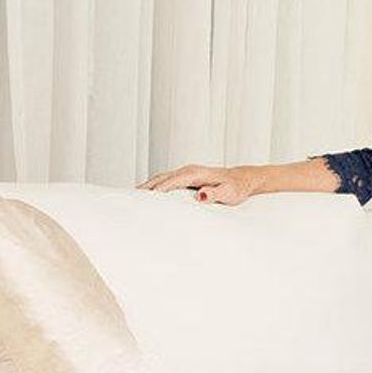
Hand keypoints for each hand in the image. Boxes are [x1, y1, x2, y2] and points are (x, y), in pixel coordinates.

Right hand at [136, 164, 261, 205]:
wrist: (243, 179)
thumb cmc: (236, 188)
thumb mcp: (229, 193)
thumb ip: (215, 193)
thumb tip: (200, 195)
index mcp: (195, 174)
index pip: (170, 182)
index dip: (155, 191)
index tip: (141, 201)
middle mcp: (188, 171)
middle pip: (160, 179)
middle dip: (144, 189)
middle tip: (128, 202)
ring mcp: (186, 173)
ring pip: (160, 179)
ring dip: (146, 187)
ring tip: (130, 200)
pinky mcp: (186, 177)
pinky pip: (165, 181)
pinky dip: (154, 187)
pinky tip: (146, 196)